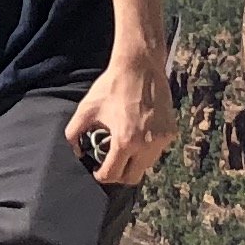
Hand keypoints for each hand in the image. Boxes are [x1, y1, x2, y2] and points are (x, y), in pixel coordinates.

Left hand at [64, 48, 175, 187]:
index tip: (98, 170)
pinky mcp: (171, 132)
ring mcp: (161, 140)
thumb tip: (77, 151)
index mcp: (125, 141)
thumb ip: (73, 133)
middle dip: (119, 175)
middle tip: (110, 164)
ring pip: (147, 165)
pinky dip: (147, 149)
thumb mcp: (86, 108)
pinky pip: (158, 150)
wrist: (140, 66)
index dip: (101, 176)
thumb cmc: (112, 86)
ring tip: (124, 146)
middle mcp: (146, 145)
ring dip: (134, 162)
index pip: (113, 175)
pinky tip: (138, 133)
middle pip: (132, 178)